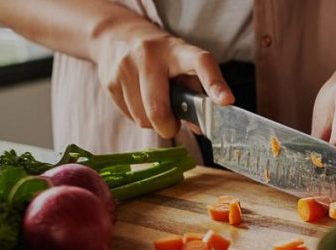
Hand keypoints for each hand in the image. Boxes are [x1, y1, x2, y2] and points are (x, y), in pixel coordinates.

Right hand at [90, 20, 233, 138]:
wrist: (117, 36)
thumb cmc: (160, 58)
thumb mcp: (182, 65)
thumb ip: (195, 94)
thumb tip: (201, 127)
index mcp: (178, 50)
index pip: (200, 63)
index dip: (214, 84)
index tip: (226, 101)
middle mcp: (150, 54)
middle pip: (158, 108)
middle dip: (168, 126)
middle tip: (172, 125)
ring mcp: (126, 67)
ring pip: (142, 118)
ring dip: (152, 122)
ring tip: (154, 105)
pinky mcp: (109, 81)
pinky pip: (129, 116)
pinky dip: (137, 116)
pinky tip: (138, 100)